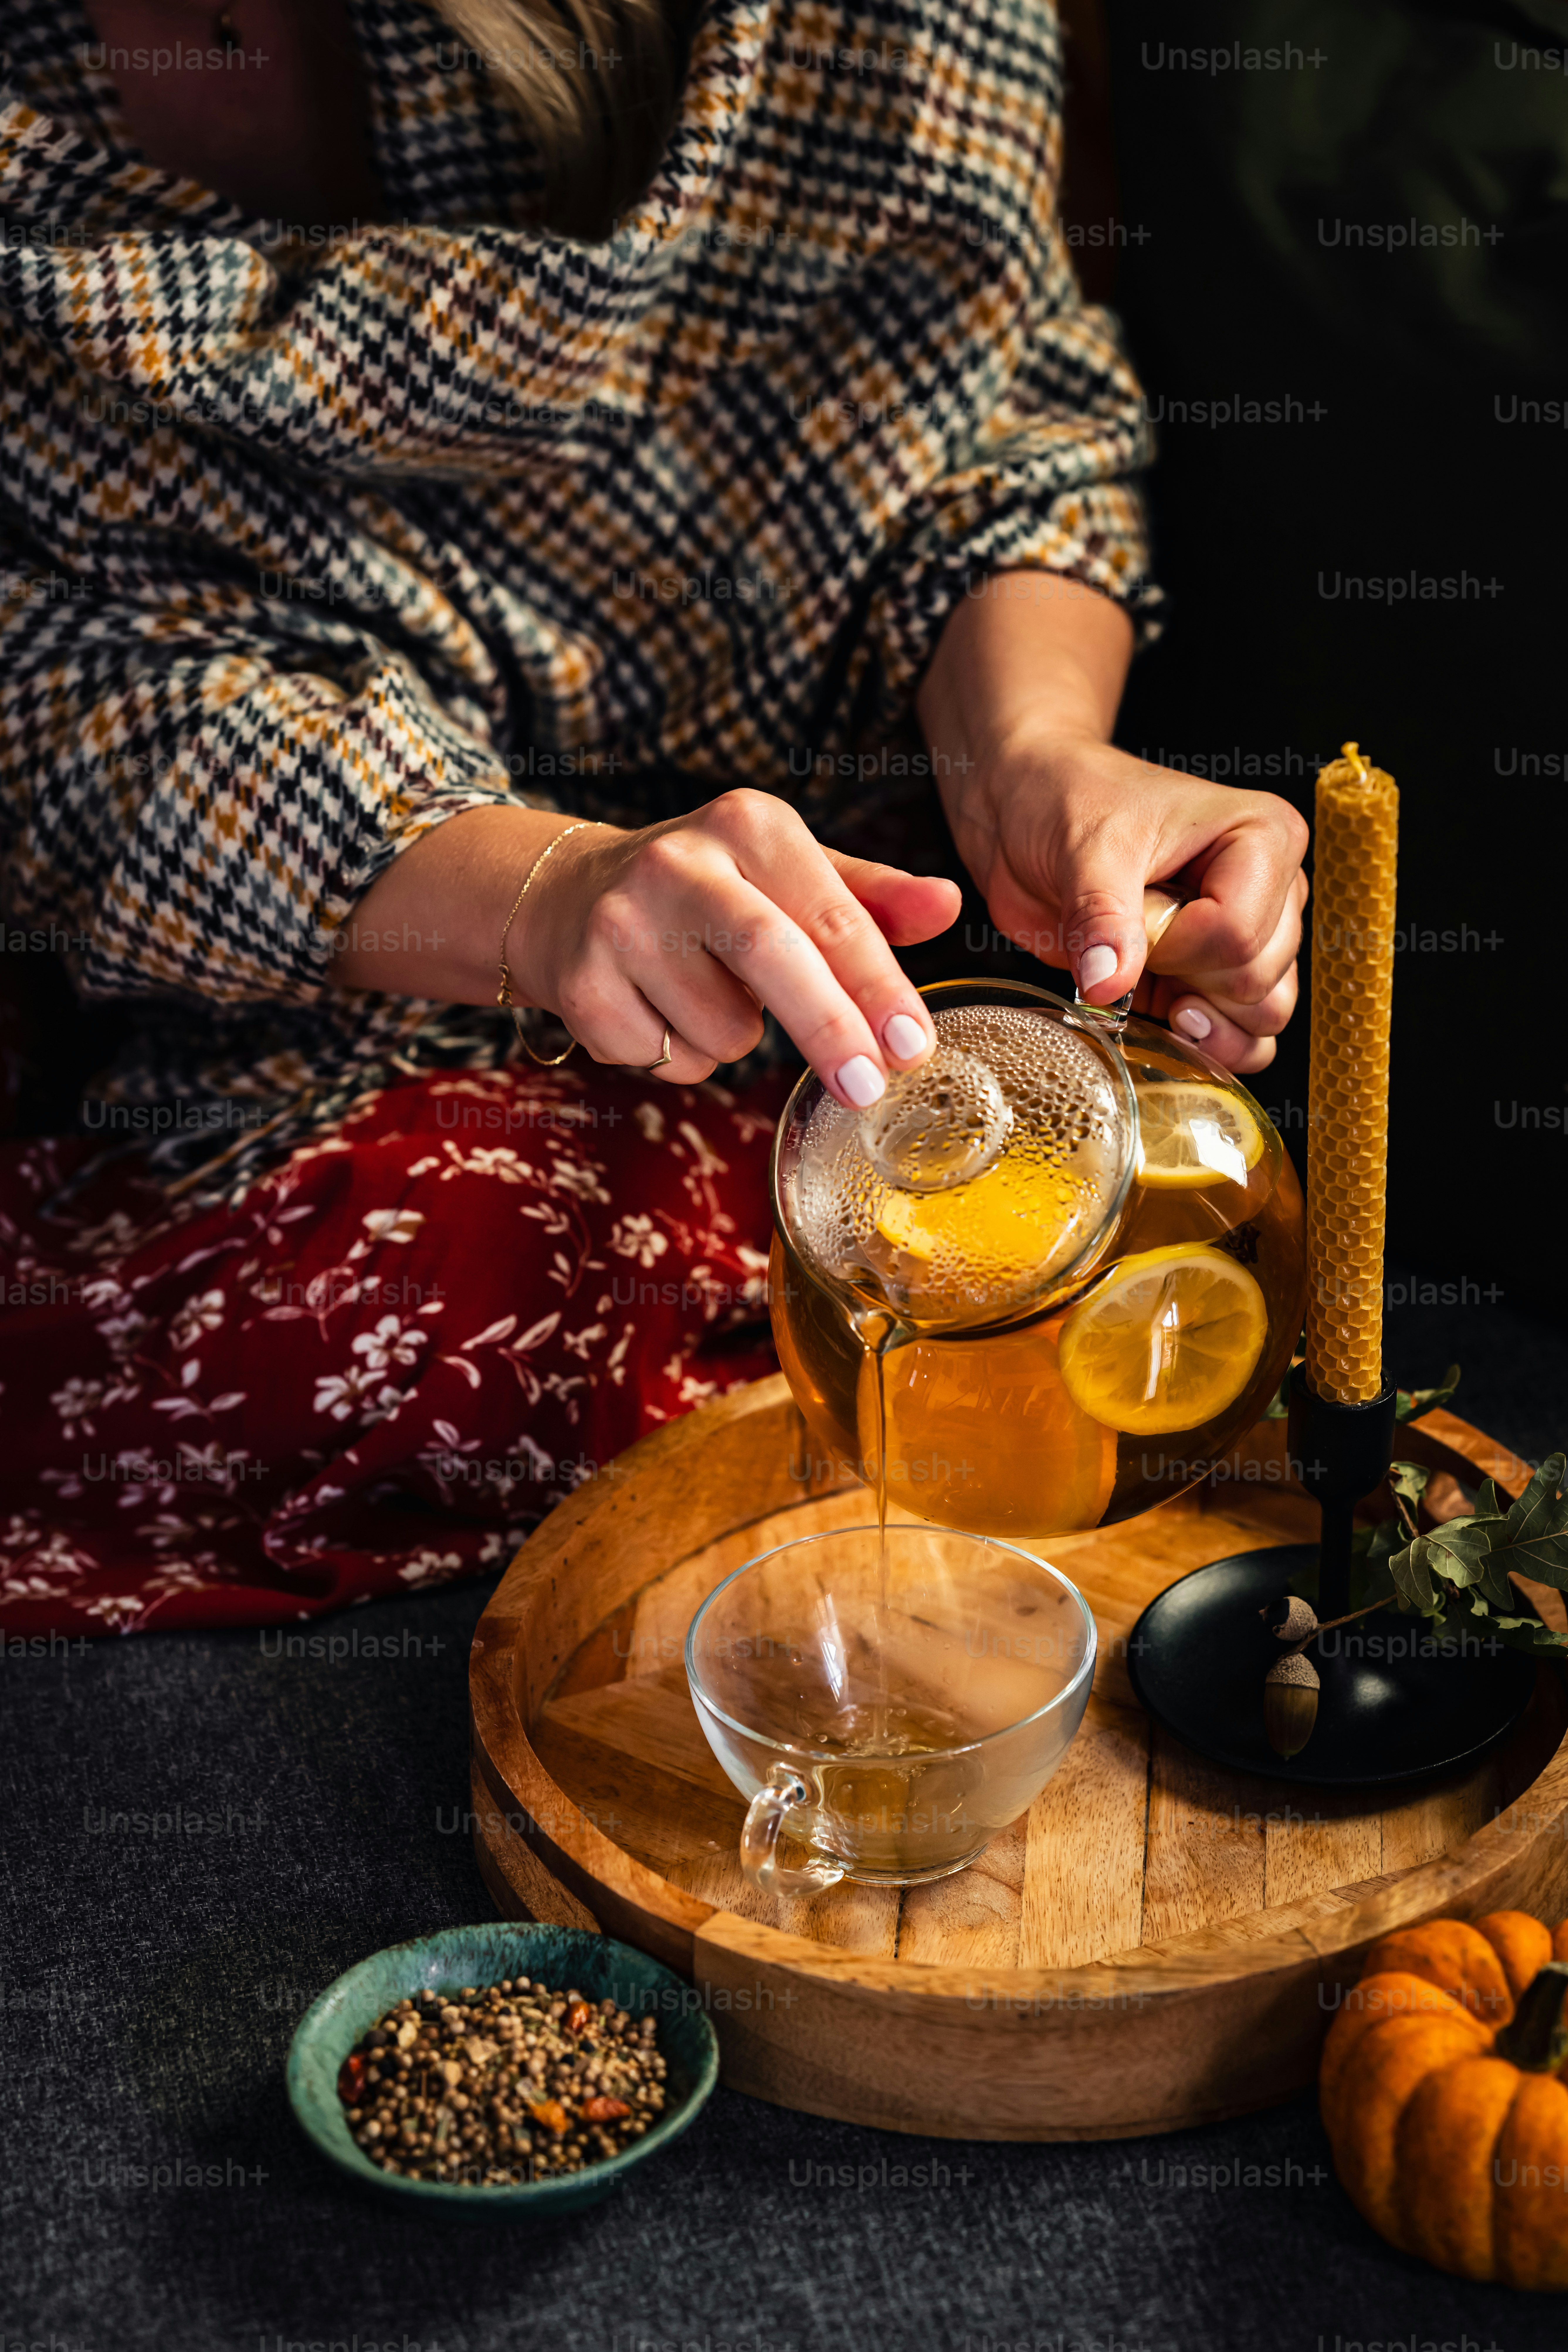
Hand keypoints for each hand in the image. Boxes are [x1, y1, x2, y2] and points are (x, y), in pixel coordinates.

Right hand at [515, 793, 960, 1101]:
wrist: (565, 900)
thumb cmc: (706, 895)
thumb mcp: (787, 876)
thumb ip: (870, 896)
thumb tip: (949, 904)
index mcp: (747, 826)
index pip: (831, 916)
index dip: (878, 988)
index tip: (914, 1046)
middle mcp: (681, 863)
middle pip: (773, 958)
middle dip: (829, 1030)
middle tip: (866, 1088)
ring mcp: (622, 922)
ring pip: (723, 1031)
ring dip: (735, 1040)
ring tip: (703, 994)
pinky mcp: (581, 983)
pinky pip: (669, 1059)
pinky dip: (680, 1055)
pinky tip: (655, 1010)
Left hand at [941, 727, 1308, 1074]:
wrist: (1030, 813)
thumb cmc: (1068, 802)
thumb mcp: (1082, 850)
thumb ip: (1100, 918)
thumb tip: (1107, 987)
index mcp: (1263, 837)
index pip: (1238, 934)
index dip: (1175, 947)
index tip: (1133, 918)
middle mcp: (1273, 888)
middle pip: (1256, 981)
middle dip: (1185, 978)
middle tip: (1135, 938)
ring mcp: (1252, 936)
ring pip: (1263, 1014)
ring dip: (1202, 1019)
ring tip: (1149, 979)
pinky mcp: (1218, 976)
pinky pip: (1248, 1036)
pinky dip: (1209, 1042)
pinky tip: (1166, 1017)